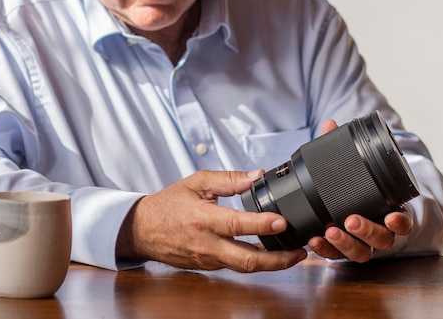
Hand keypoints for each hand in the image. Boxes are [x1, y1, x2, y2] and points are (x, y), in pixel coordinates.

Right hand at [117, 170, 306, 271]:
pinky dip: (254, 261)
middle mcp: (207, 243)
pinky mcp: (208, 267)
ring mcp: (208, 259)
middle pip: (247, 259)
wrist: (142, 230)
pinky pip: (235, 266)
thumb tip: (256, 175)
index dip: (262, 225)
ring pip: (244, 267)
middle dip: (278, 259)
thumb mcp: (195, 183)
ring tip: (293, 255)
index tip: (283, 222)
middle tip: (300, 251)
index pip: (237, 225)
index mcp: (203, 219)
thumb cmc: (168, 204)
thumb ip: (228, 179)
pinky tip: (269, 254)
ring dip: (271, 263)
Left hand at [307, 118, 413, 261]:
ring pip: (361, 252)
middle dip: (367, 231)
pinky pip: (337, 257)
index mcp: (388, 211)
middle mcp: (378, 232)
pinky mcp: (341, 250)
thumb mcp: (352, 167)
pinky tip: (314, 240)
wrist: (347, 207)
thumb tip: (330, 124)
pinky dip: (326, 250)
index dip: (400, 222)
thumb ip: (341, 147)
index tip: (392, 216)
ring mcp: (360, 244)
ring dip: (346, 244)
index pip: (403, 222)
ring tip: (330, 232)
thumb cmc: (355, 186)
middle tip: (351, 221)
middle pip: (381, 240)